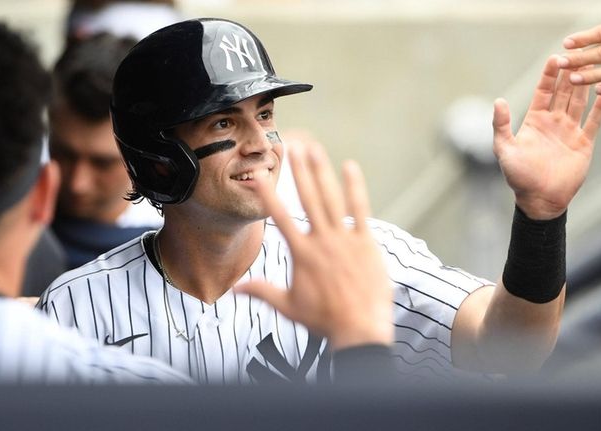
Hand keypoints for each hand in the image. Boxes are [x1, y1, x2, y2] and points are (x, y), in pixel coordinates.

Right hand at [235, 141, 393, 349]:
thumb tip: (234, 290)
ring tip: (314, 149)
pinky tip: (350, 167)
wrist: (358, 328)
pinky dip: (355, 188)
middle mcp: (322, 241)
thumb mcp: (288, 306)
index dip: (268, 194)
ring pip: (331, 199)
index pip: (280, 217)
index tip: (258, 176)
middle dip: (298, 171)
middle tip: (291, 147)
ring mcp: (345, 239)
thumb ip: (262, 292)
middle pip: (307, 198)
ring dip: (321, 172)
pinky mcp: (366, 242)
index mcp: (301, 253)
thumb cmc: (323, 320)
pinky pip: (360, 210)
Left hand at [493, 55, 600, 219]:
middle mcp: (553, 122)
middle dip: (570, 74)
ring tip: (596, 66)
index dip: (549, 75)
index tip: (556, 58)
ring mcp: (570, 131)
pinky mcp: (584, 143)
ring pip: (580, 102)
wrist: (540, 200)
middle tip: (579, 53)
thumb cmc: (519, 177)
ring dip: (586, 85)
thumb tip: (498, 101)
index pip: (543, 92)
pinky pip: (595, 122)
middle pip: (564, 92)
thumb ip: (501, 126)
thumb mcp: (505, 149)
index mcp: (534, 120)